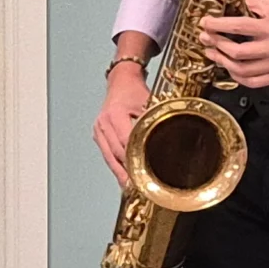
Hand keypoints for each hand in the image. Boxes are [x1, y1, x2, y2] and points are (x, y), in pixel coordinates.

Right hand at [94, 62, 150, 189]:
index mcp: (115, 115)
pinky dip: (115, 165)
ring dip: (120, 172)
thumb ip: (153, 120)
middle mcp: (104, 123)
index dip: (135, 158)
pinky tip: (123, 176)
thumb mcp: (148, 102)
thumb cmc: (135, 90)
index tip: (145, 170)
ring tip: (130, 186)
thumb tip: (169, 137)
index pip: (125, 142)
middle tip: (139, 185)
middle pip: (116, 153)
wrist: (121, 80)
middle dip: (127, 170)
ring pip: (109, 156)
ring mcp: (99, 129)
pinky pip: (106, 153)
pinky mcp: (99, 134)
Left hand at [199, 0, 268, 88]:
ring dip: (223, 62)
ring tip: (214, 54)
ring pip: (243, 70)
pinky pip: (254, 82)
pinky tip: (230, 68)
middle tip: (206, 38)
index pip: (238, 26)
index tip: (205, 23)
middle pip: (237, 52)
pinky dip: (237, 77)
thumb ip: (248, 1)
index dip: (217, 26)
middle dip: (216, 45)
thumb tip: (225, 1)